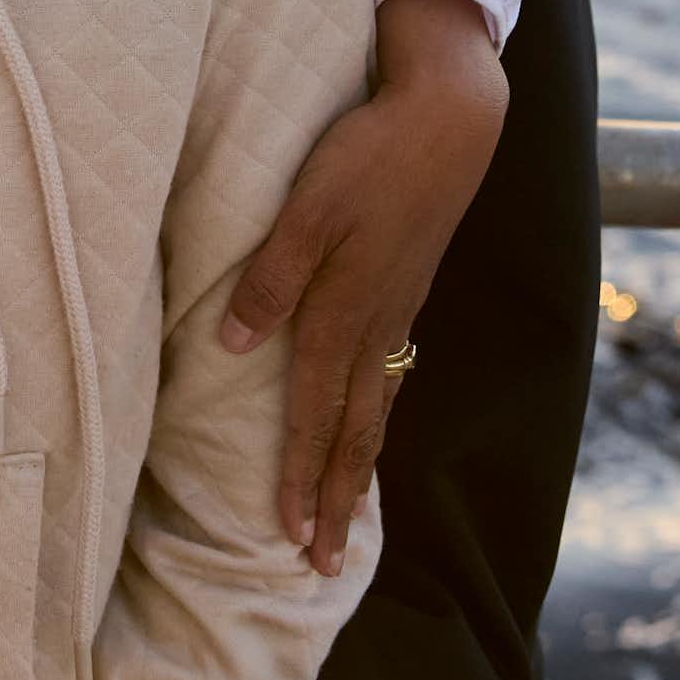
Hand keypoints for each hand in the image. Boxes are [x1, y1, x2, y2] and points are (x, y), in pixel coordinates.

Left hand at [220, 0, 506, 573]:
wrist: (446, 120)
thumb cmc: (365, 157)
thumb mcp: (305, 209)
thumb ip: (269, 277)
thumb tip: (234, 345)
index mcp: (343, 309)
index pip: (317, 412)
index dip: (302, 475)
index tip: (291, 536)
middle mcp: (375, 322)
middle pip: (352, 428)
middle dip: (334, 495)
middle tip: (321, 560)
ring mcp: (396, 307)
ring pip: (375, 403)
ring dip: (355, 461)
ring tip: (344, 510)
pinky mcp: (405, 284)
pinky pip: (390, 370)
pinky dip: (377, 412)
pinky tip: (371, 417)